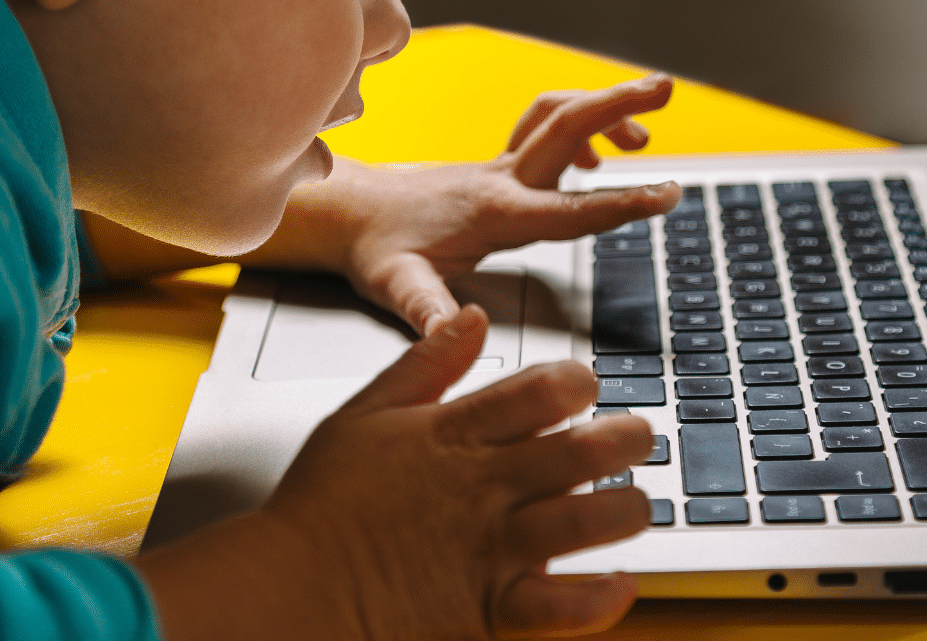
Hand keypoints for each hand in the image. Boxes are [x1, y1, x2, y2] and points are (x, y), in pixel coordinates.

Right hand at [137, 307, 653, 640]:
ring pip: (585, 522)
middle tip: (637, 435)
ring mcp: (491, 549)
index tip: (585, 384)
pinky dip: (600, 598)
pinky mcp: (488, 609)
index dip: (577, 381)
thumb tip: (472, 317)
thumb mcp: (365, 412)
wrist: (289, 588)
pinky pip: (560, 608)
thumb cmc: (321, 504)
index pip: (541, 390)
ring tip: (637, 504)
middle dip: (625, 439)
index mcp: (456, 435)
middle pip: (581, 451)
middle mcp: (483, 487)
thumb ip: (425, 363)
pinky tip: (622, 583)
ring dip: (626, 511)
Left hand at [278, 74, 681, 334]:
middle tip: (667, 89)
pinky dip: (579, 126)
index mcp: (496, 212)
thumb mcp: (397, 286)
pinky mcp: (495, 165)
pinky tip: (596, 157)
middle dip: (620, 104)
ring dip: (604, 109)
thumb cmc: (375, 250)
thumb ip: (428, 309)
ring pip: (557, 116)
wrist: (349, 213)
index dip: (624, 201)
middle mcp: (502, 179)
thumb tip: (455, 332)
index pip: (571, 206)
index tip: (667, 193)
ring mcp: (499, 167)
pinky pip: (545, 128)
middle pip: (568, 126)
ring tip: (646, 127)